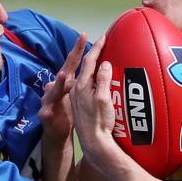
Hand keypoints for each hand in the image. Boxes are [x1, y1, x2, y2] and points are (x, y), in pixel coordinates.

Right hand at [38, 33, 86, 144]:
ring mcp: (50, 101)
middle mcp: (57, 88)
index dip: (79, 49)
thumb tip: (102, 63)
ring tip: (63, 77)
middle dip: (68, 62)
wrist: (56, 132)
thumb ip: (87, 78)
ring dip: (58, 84)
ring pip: (53, 92)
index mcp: (68, 82)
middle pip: (63, 73)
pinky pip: (46, 113)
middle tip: (75, 51)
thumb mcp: (80, 93)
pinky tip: (48, 112)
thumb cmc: (70, 110)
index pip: (75, 63)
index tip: (85, 35)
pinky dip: (46, 112)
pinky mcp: (46, 115)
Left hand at [69, 36, 124, 171]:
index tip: (103, 37)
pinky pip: (86, 85)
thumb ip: (103, 80)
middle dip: (91, 54)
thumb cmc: (99, 123)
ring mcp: (78, 98)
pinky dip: (92, 78)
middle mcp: (77, 90)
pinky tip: (98, 80)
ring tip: (100, 59)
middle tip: (100, 43)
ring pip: (84, 76)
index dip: (96, 48)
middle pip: (84, 67)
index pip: (88, 62)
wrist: (93, 143)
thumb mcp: (103, 99)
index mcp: (81, 86)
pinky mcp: (81, 105)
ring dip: (91, 66)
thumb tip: (104, 63)